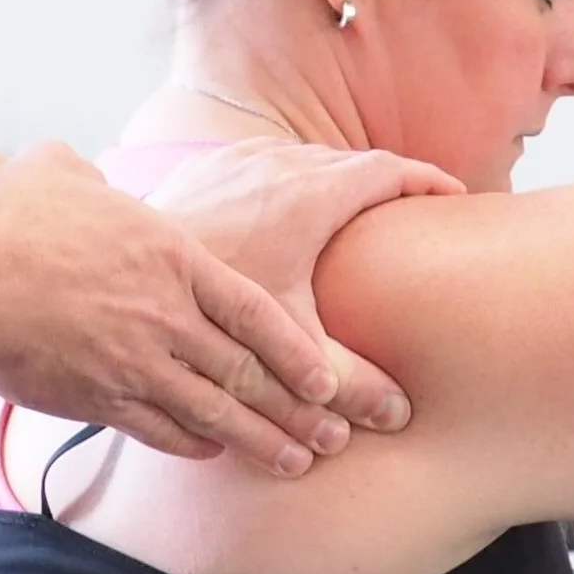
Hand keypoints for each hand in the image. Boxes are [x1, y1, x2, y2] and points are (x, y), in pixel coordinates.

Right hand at [0, 143, 375, 476]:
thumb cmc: (9, 218)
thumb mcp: (61, 172)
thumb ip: (89, 178)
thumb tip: (82, 175)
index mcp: (171, 256)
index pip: (254, 309)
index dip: (294, 349)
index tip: (325, 377)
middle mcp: (166, 315)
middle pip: (246, 371)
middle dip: (295, 409)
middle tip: (329, 439)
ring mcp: (135, 362)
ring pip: (214, 412)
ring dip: (259, 441)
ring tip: (293, 463)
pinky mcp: (98, 398)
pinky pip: (160, 431)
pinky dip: (192, 445)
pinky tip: (211, 453)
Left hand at [144, 139, 462, 434]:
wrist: (119, 272)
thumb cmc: (208, 310)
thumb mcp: (288, 349)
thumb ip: (346, 381)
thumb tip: (398, 414)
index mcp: (312, 194)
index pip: (391, 171)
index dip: (429, 181)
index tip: (455, 196)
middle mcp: (279, 165)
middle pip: (353, 164)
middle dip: (389, 185)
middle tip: (415, 211)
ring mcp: (239, 159)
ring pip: (307, 161)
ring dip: (340, 182)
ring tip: (360, 214)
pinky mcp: (207, 167)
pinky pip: (268, 164)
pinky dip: (294, 182)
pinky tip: (289, 216)